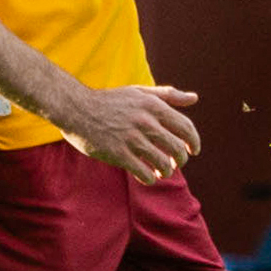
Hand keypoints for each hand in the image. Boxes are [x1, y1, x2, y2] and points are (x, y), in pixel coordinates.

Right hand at [53, 81, 203, 181]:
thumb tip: (194, 98)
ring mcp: (131, 138)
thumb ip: (168, 95)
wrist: (75, 108)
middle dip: (181, 160)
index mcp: (153, 106)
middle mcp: (145, 122)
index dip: (194, 141)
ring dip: (166, 171)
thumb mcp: (139, 92)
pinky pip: (144, 173)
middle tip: (175, 164)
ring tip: (161, 171)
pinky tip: (146, 176)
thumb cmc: (109, 100)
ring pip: (163, 163)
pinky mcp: (118, 154)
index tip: (193, 150)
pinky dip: (150, 178)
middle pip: (177, 148)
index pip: (185, 127)